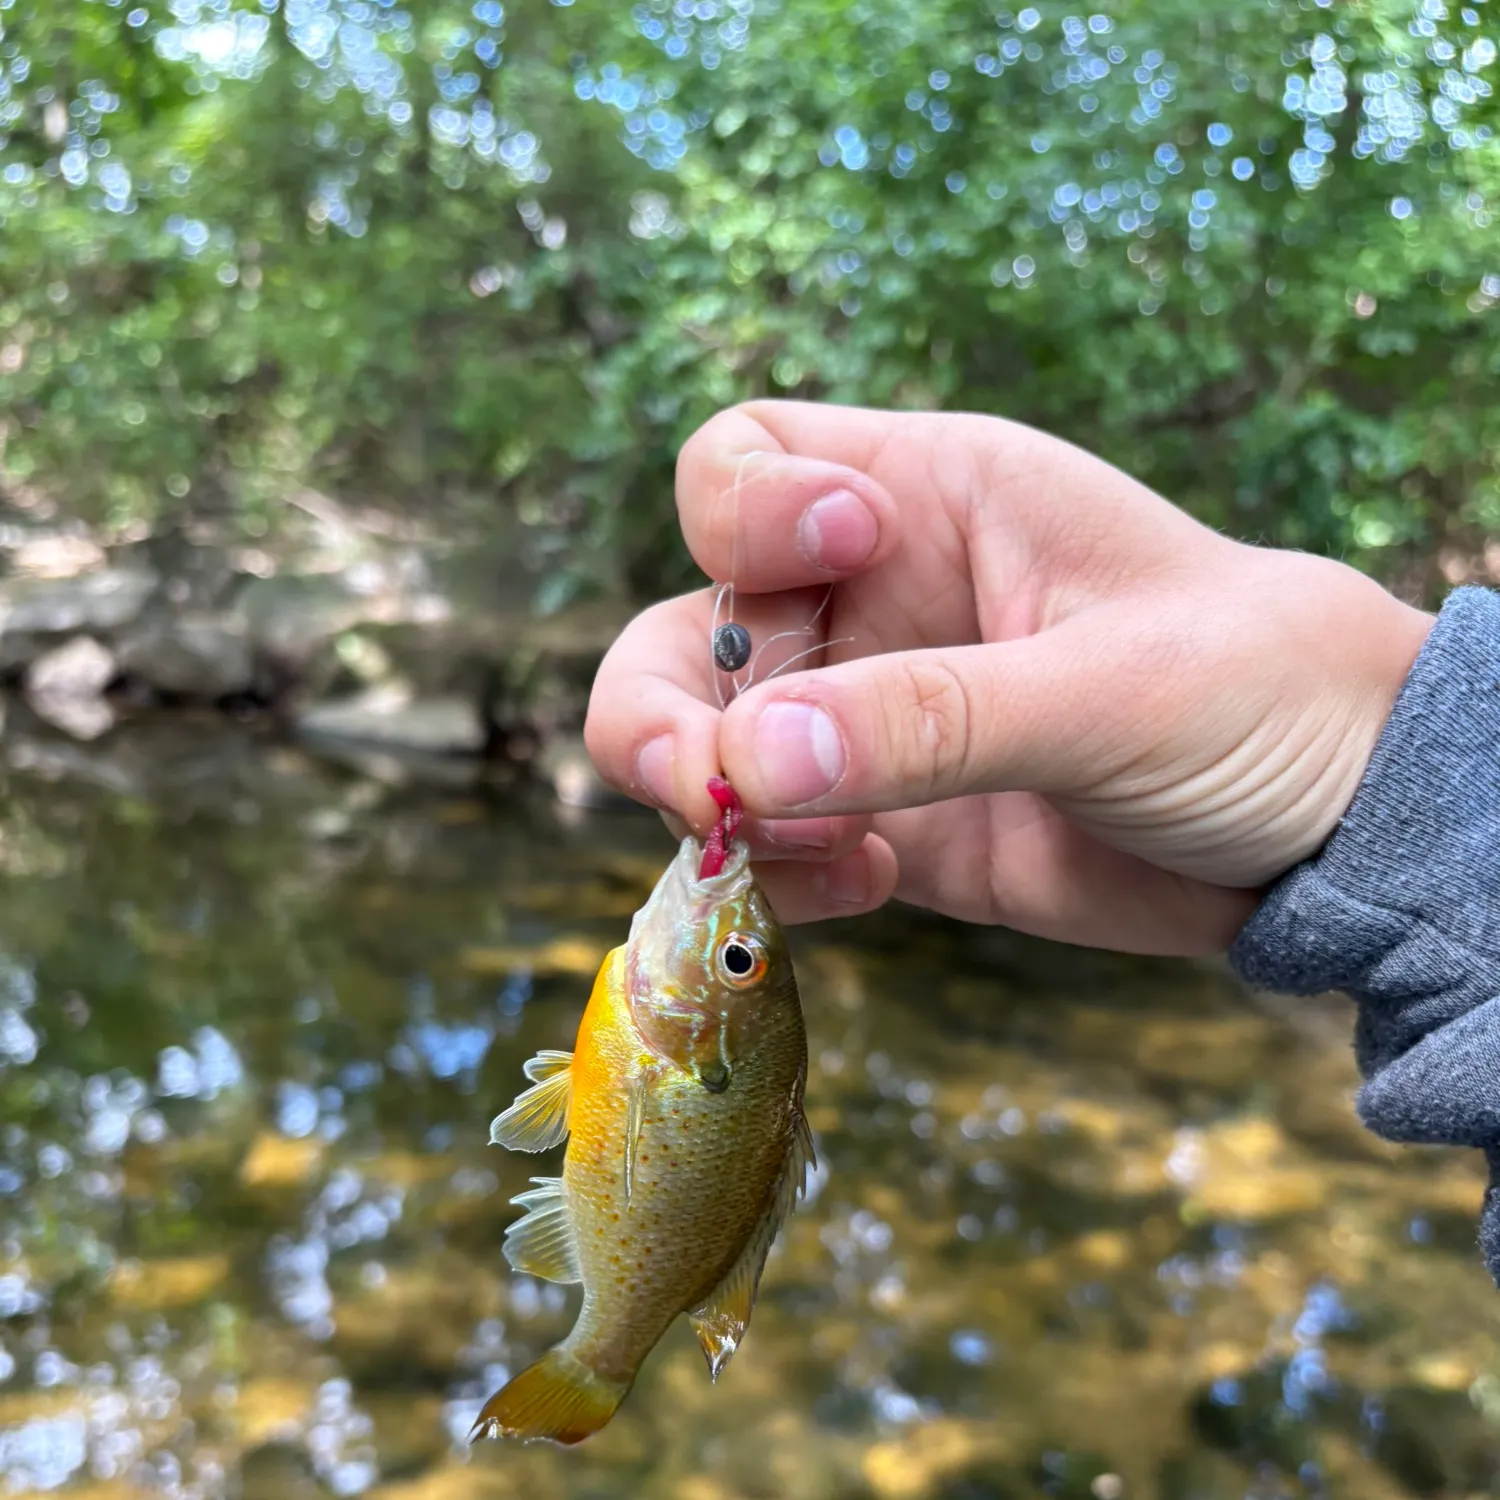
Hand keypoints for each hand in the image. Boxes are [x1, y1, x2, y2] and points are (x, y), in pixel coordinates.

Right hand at [584, 402, 1433, 954]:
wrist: (1337, 828)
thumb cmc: (1263, 688)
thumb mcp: (1110, 684)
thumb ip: (933, 718)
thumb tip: (746, 760)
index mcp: (929, 497)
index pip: (747, 456)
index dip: (744, 505)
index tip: (834, 558)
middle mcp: (873, 603)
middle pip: (683, 626)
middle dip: (662, 707)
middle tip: (704, 784)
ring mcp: (871, 722)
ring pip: (708, 749)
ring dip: (720, 810)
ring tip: (829, 854)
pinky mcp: (888, 823)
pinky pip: (773, 848)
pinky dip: (782, 878)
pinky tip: (876, 885)